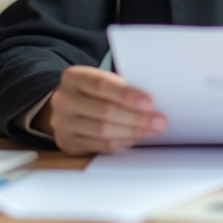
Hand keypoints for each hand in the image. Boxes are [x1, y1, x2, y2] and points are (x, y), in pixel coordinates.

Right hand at [33, 65, 167, 155]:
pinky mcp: (67, 143)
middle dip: (136, 117)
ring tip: (151, 130)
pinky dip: (120, 142)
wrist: (64, 106)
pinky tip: (134, 137)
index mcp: (73, 77)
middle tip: (159, 121)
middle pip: (105, 110)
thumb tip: (150, 103)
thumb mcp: (99, 80)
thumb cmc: (90, 92)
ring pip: (103, 130)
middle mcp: (64, 99)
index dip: (127, 95)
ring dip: (132, 131)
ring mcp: (62, 123)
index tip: (150, 102)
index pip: (101, 85)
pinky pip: (99, 145)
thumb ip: (119, 87)